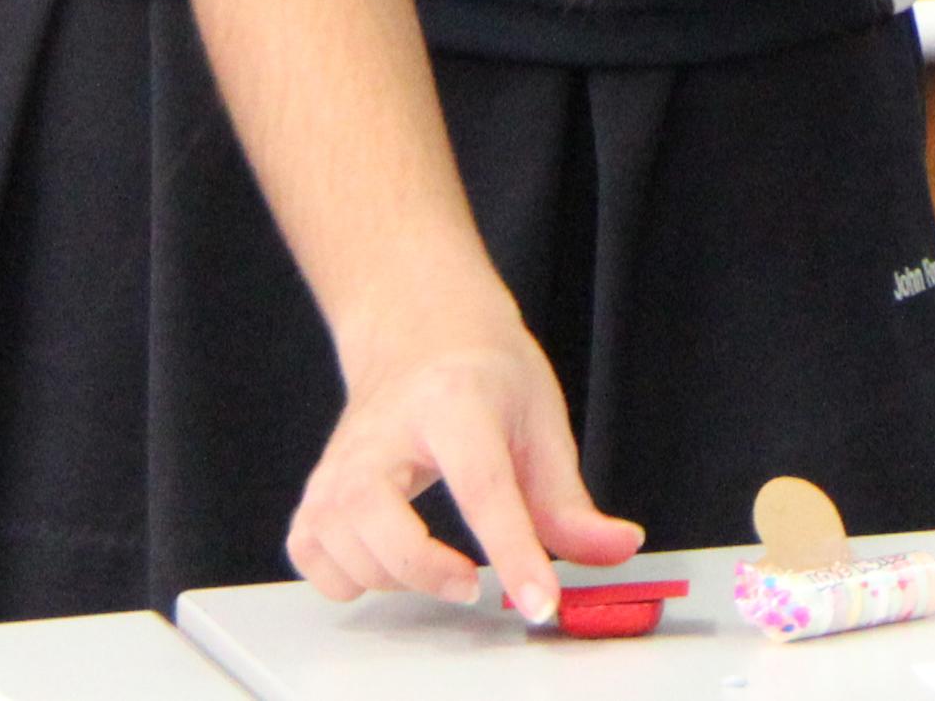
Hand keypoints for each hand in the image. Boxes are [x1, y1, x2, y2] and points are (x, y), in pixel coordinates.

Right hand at [287, 292, 641, 615]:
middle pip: (386, 524)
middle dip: (430, 572)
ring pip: (346, 548)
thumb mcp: (541, 422)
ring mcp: (338, 463)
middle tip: (474, 583)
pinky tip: (389, 559)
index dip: (514, 551)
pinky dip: (348, 577)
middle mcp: (383, 432)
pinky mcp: (315, 490)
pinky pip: (315, 559)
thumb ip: (571, 501)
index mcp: (455, 402)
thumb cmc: (484, 374)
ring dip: (398, 579)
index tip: (539, 602)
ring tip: (439, 562)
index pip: (484, 487)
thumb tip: (619, 548)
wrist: (419, 332)